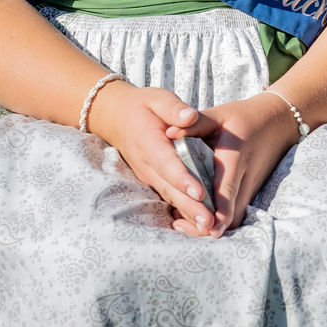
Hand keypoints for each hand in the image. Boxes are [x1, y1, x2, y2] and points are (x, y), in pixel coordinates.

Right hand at [87, 82, 217, 233]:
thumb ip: (173, 108)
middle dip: (190, 206)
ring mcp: (149, 176)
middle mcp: (148, 165)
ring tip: (208, 227)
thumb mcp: (157, 98)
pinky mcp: (154, 181)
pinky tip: (199, 224)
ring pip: (170, 198)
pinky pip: (169, 198)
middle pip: (170, 188)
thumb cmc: (143, 107)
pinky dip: (183, 212)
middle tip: (210, 222)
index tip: (201, 192)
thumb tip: (188, 117)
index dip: (184, 179)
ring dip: (188, 214)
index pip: (168, 163)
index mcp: (150, 143)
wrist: (116, 119)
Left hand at [166, 93, 300, 236]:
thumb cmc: (246, 117)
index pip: (228, 189)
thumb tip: (169, 132)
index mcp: (236, 158)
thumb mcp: (220, 115)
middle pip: (233, 214)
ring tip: (184, 223)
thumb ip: (195, 124)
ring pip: (236, 217)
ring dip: (215, 225)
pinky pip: (237, 212)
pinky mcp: (251, 191)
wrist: (280, 121)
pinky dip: (221, 219)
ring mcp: (252, 187)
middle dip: (210, 226)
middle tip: (181, 226)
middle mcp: (247, 177)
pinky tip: (198, 215)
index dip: (220, 211)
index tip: (208, 228)